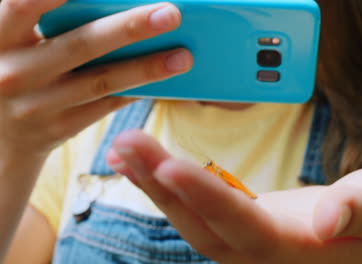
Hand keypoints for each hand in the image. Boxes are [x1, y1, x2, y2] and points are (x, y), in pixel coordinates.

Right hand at [0, 0, 191, 157]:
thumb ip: (40, 17)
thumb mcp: (11, 40)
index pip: (25, 4)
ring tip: (184, 57)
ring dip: (147, 68)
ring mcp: (37, 106)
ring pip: (102, 82)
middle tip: (171, 14)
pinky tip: (164, 80)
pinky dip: (137, 90)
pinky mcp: (60, 128)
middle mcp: (14, 71)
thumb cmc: (14, 68)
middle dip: (129, 28)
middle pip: (80, 44)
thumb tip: (117, 4)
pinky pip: (106, 105)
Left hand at [108, 130, 361, 263]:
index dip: (207, 197)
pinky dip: (165, 187)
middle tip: (127, 144)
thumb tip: (330, 219)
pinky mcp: (234, 230)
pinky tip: (142, 164)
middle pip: (199, 224)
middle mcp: (257, 255)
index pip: (242, 225)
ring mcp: (241, 246)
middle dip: (161, 185)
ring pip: (189, 220)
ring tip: (124, 149)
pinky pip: (193, 211)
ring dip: (154, 184)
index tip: (169, 167)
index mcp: (292, 250)